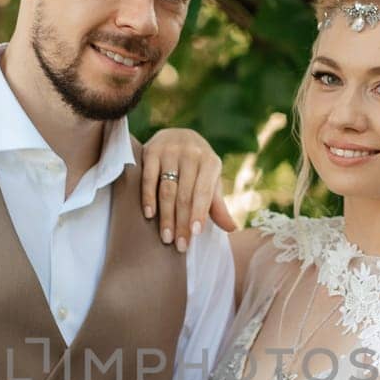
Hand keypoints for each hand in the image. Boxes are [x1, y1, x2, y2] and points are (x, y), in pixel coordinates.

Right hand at [140, 128, 236, 251]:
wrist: (177, 134)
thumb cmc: (197, 165)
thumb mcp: (210, 180)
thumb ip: (217, 204)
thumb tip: (232, 228)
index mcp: (210, 161)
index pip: (204, 192)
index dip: (199, 213)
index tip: (195, 234)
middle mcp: (191, 153)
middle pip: (184, 194)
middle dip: (182, 222)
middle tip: (180, 245)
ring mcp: (170, 150)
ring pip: (167, 189)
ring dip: (166, 216)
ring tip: (166, 237)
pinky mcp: (151, 150)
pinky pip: (149, 178)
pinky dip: (148, 197)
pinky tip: (149, 215)